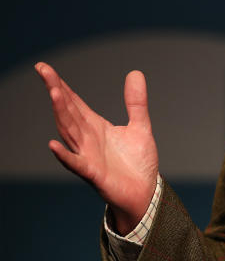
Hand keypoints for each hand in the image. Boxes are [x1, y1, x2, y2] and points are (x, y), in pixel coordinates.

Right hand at [36, 62, 158, 233]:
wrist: (144, 193)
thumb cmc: (137, 163)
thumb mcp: (141, 126)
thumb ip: (136, 102)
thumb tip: (135, 72)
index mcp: (95, 127)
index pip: (74, 102)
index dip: (61, 85)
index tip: (45, 68)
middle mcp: (87, 139)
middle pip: (68, 112)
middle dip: (57, 92)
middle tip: (44, 71)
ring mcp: (88, 156)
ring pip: (70, 132)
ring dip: (62, 114)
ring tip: (55, 93)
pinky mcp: (94, 174)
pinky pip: (76, 164)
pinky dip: (65, 155)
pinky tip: (54, 145)